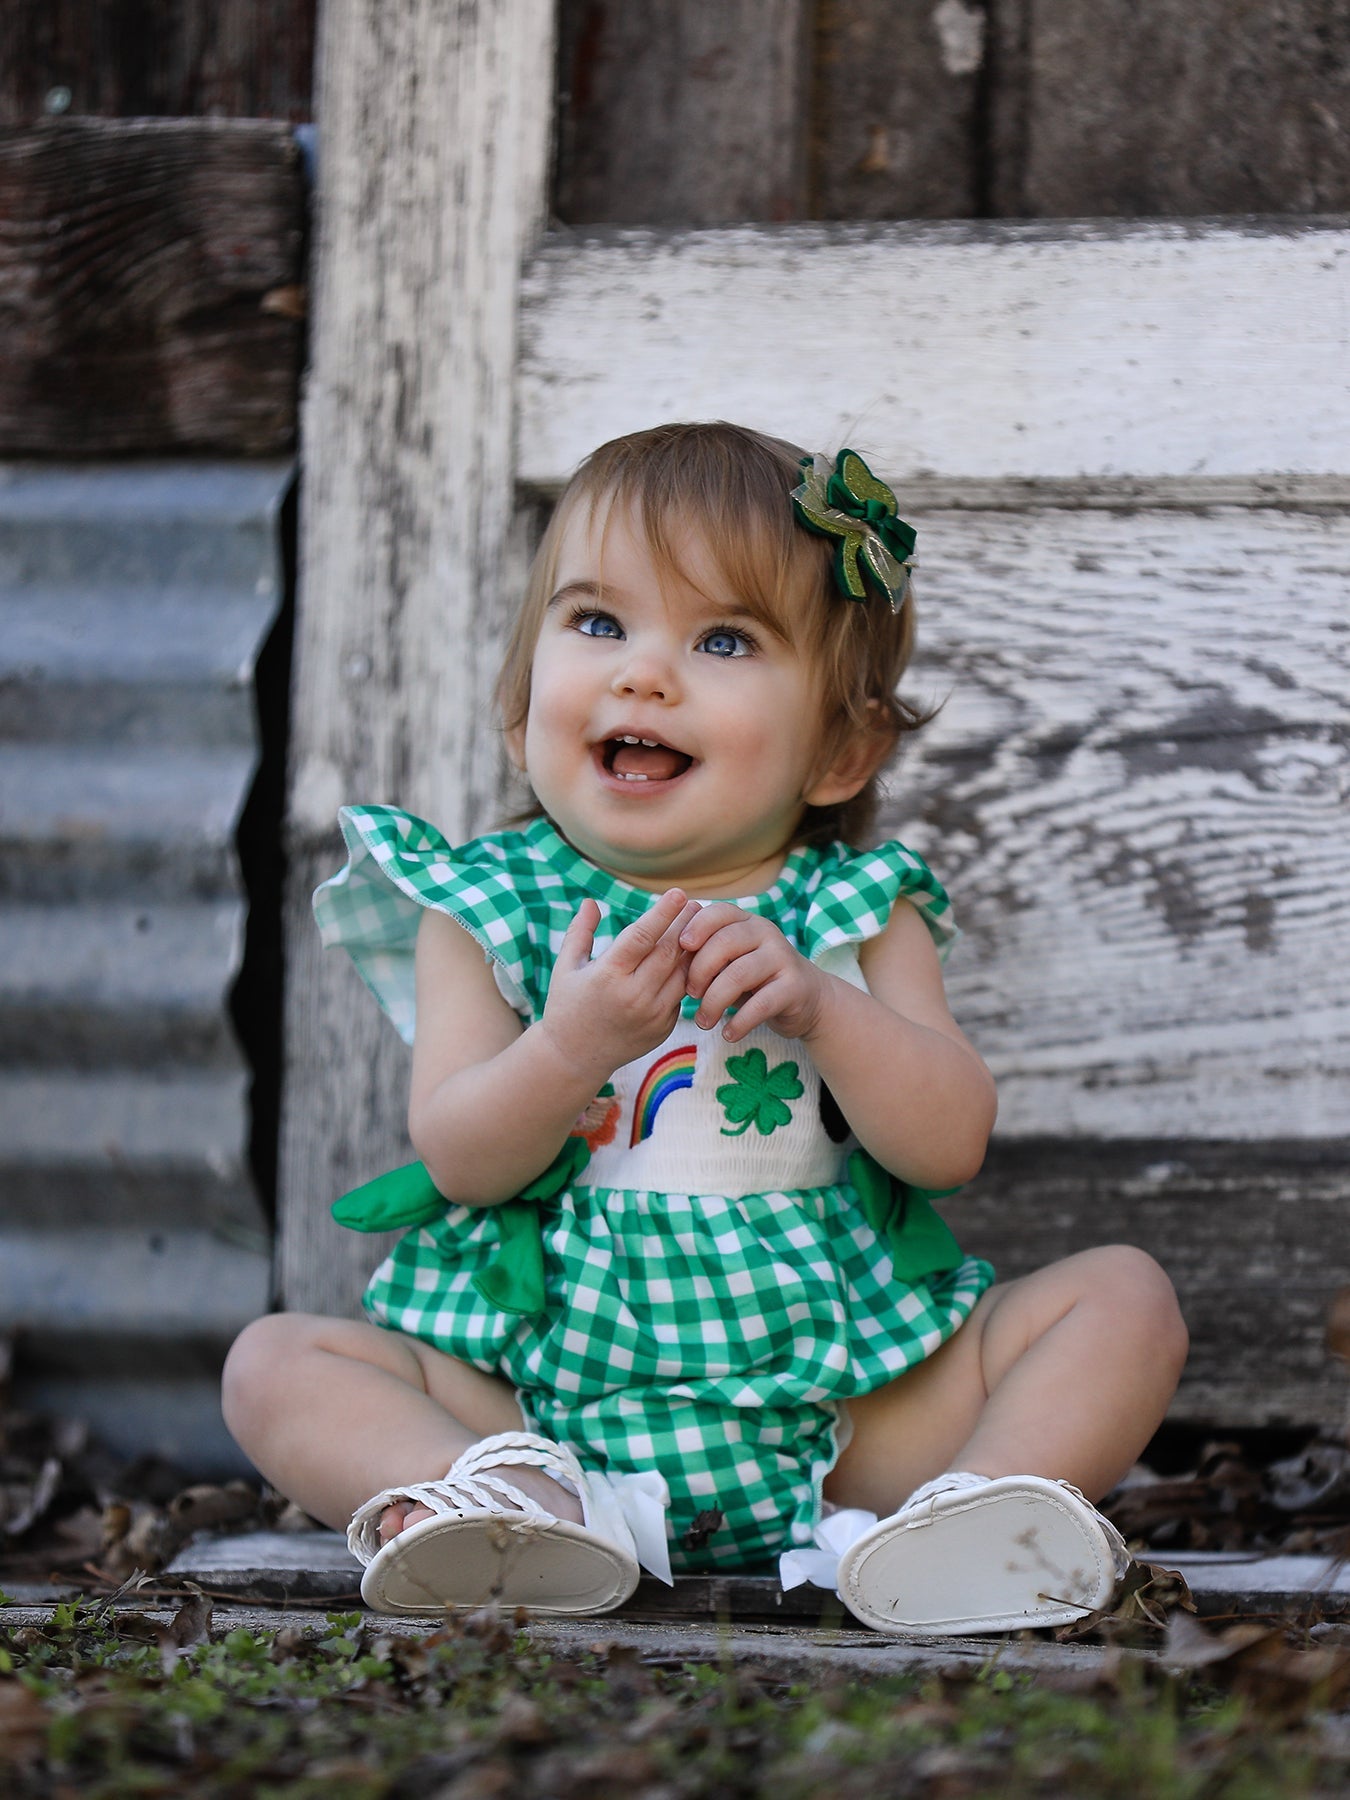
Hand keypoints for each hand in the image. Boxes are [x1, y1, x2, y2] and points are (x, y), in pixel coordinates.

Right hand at [539, 888, 700, 1077]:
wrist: (574, 1058)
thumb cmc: (566, 1007)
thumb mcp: (565, 968)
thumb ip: (580, 933)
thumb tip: (591, 902)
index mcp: (608, 976)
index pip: (642, 937)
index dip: (663, 913)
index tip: (678, 893)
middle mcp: (633, 995)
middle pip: (669, 951)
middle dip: (685, 925)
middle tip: (696, 905)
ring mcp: (652, 1014)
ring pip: (683, 972)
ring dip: (693, 949)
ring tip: (700, 928)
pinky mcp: (663, 1027)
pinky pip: (681, 994)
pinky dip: (687, 974)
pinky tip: (692, 958)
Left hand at [679, 903, 828, 1042]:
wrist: (807, 1000)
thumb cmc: (756, 980)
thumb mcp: (731, 961)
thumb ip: (707, 955)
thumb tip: (666, 959)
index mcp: (747, 922)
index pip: (719, 912)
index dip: (697, 926)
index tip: (681, 947)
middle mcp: (767, 933)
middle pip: (726, 942)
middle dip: (700, 970)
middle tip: (689, 994)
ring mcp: (783, 958)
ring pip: (740, 974)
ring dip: (714, 1001)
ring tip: (703, 1021)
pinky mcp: (794, 987)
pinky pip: (761, 1004)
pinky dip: (740, 1022)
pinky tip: (728, 1034)